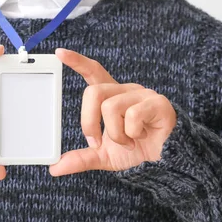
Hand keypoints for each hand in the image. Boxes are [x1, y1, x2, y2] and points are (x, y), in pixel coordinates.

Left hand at [49, 48, 176, 176]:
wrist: (167, 163)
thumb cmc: (137, 152)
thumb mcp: (104, 157)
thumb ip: (81, 158)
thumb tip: (55, 168)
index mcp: (112, 97)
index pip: (94, 72)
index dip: (78, 62)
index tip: (59, 53)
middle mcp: (126, 90)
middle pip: (93, 92)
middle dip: (88, 122)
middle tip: (96, 142)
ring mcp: (142, 95)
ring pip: (111, 107)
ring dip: (115, 134)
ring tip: (129, 142)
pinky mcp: (158, 104)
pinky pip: (132, 115)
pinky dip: (132, 134)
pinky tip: (142, 137)